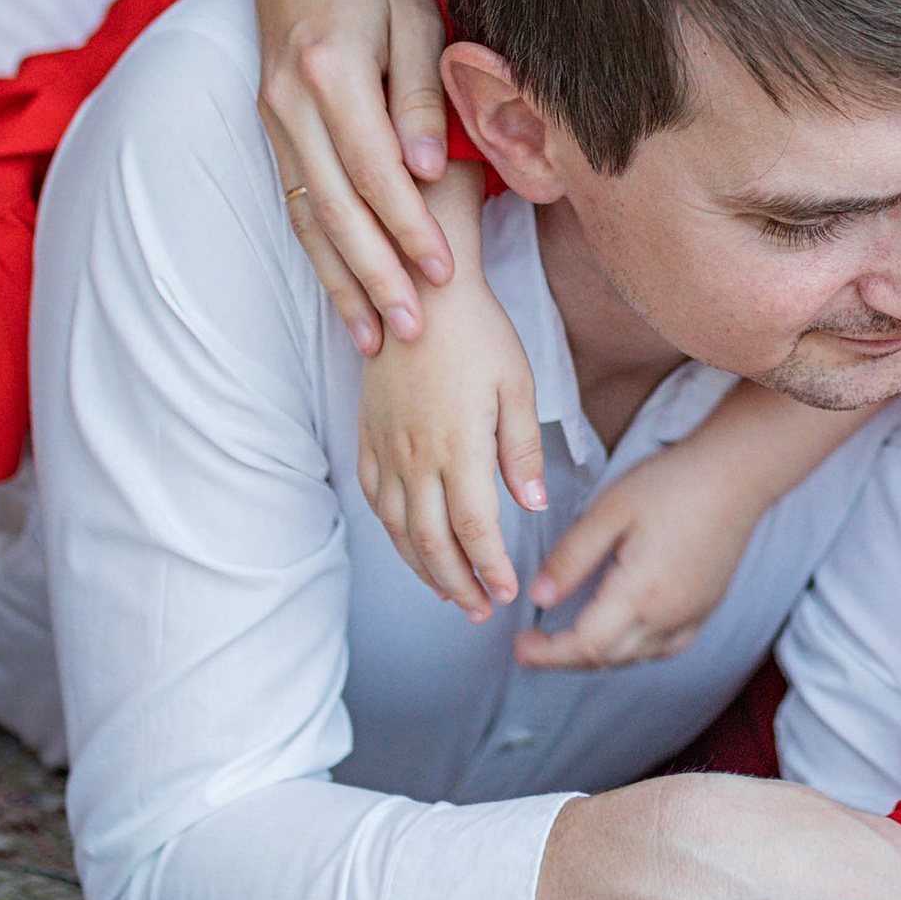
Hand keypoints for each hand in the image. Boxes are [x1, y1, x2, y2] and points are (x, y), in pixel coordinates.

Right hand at [255, 0, 454, 359]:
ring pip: (309, 217)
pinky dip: (320, 256)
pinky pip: (295, 206)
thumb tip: (428, 170)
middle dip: (377, 275)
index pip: (374, 167)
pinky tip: (344, 296)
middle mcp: (289, 102)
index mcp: (329, 69)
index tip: (445, 272)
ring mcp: (272, 119)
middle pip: (337, 206)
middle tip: (415, 330)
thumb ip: (421, 94)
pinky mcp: (271, 130)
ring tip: (377, 338)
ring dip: (343, 281)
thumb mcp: (415, 18)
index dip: (410, 226)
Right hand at [356, 252, 548, 614]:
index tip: (506, 592)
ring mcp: (386, 446)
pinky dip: (391, 530)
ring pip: (398, 528)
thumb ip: (523, 450)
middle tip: (478, 610)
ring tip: (448, 591)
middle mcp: (416, 456)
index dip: (489, 568)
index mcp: (458, 447)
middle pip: (432, 542)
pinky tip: (409, 542)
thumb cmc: (479, 333)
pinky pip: (374, 496)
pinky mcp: (368, 433)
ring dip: (423, 567)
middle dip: (457, 584)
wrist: (418, 289)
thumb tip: (532, 506)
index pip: (474, 531)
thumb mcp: (519, 386)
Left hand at [514, 437, 763, 670]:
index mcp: (642, 592)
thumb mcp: (609, 511)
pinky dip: (634, 650)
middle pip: (607, 658)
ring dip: (598, 655)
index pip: (585, 645)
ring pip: (635, 657)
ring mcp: (692, 615)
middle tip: (535, 643)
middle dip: (565, 657)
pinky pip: (665, 648)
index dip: (547, 653)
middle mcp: (670, 615)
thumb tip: (539, 597)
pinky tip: (621, 633)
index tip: (522, 646)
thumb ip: (572, 558)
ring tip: (569, 638)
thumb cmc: (677, 482)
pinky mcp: (706, 608)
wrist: (738, 472)